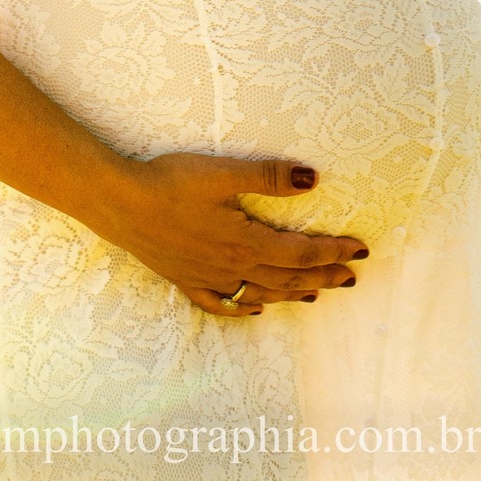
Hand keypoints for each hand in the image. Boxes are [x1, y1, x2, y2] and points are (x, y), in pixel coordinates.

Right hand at [96, 153, 368, 317]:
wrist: (120, 203)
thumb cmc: (172, 182)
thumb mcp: (224, 172)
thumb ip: (269, 177)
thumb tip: (314, 179)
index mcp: (246, 241)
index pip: (301, 253)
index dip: (333, 252)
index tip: (360, 250)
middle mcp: (231, 266)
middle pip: (287, 278)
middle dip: (323, 276)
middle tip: (351, 275)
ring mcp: (207, 277)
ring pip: (260, 292)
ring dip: (292, 293)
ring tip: (317, 293)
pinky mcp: (185, 278)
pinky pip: (220, 303)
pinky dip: (241, 308)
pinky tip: (252, 307)